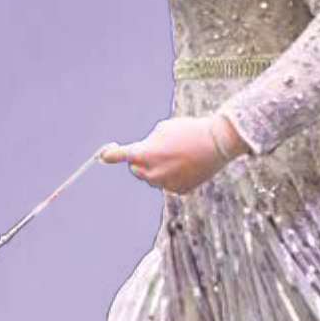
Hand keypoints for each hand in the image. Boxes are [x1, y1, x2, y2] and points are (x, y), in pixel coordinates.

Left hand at [102, 115, 242, 194]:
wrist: (216, 144)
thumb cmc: (188, 131)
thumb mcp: (163, 129)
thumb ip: (147, 144)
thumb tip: (144, 155)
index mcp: (145, 154)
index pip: (122, 156)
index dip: (110, 156)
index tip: (102, 156)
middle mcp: (153, 173)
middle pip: (136, 170)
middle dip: (140, 162)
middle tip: (154, 151)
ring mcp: (166, 184)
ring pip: (153, 179)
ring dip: (157, 170)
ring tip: (176, 156)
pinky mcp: (180, 191)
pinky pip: (169, 185)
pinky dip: (172, 177)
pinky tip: (186, 166)